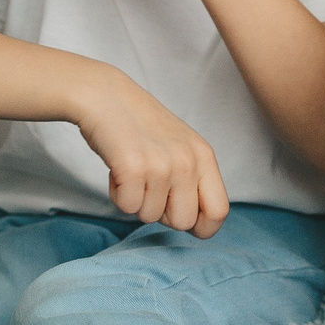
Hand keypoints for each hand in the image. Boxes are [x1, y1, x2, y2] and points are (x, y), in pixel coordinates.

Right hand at [75, 71, 229, 232]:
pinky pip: (126, 207)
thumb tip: (197, 224)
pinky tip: (118, 170)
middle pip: (182, 222)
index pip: (219, 211)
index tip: (180, 218)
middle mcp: (188, 162)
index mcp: (204, 157)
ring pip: (150, 216)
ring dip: (135, 200)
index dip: (201, 227)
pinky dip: (117, 194)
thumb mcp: (182, 147)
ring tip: (132, 170)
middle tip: (148, 186)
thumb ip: (194, 179)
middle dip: (161, 213)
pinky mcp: (133, 168)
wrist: (106, 97)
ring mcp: (162, 165)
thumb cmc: (141, 126)